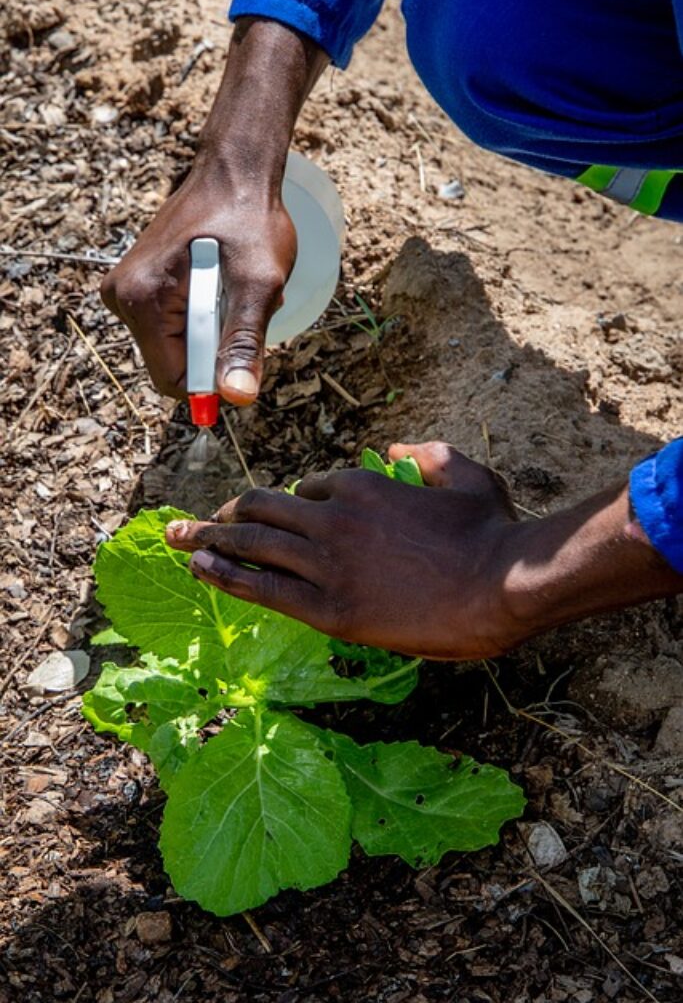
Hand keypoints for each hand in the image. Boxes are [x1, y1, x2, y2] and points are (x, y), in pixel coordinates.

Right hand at [101, 19, 326, 404]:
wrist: (234, 172)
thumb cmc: (249, 219)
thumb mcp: (258, 282)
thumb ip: (245, 341)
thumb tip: (237, 396)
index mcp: (141, 300)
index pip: (173, 381)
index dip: (214, 378)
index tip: (243, 349)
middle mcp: (121, 298)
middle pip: (174, 364)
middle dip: (217, 347)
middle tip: (241, 302)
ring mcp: (125, 293)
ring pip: (178, 346)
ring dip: (215, 330)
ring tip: (233, 287)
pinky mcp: (137, 287)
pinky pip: (174, 326)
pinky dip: (205, 315)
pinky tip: (220, 282)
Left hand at [166, 441, 682, 660]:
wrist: (498, 585)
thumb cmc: (489, 531)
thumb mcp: (467, 474)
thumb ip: (429, 454)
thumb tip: (398, 448)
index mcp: (360, 484)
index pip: (307, 487)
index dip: (292, 501)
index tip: (278, 515)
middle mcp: (332, 518)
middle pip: (262, 509)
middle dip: (226, 514)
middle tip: (200, 521)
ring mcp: (326, 563)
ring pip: (251, 544)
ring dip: (210, 539)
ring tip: (180, 540)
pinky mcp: (328, 608)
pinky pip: (261, 587)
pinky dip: (225, 575)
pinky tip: (200, 569)